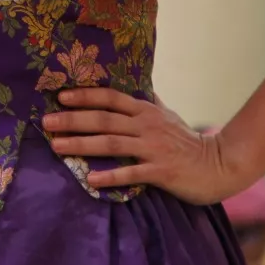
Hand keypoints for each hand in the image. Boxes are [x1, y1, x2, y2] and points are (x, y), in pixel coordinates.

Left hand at [42, 88, 248, 205]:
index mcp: (146, 111)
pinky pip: (131, 173)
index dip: (85, 96)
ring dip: (81, 145)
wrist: (219, 165)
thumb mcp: (167, 116)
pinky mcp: (161, 171)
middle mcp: (146, 125)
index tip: (60, 96)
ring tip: (57, 147)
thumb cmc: (188, 142)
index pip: (110, 98)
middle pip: (103, 120)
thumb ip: (147, 102)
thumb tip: (135, 85)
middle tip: (46, 122)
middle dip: (73, 120)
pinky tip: (90, 179)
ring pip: (111, 144)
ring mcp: (153, 148)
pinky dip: (110, 175)